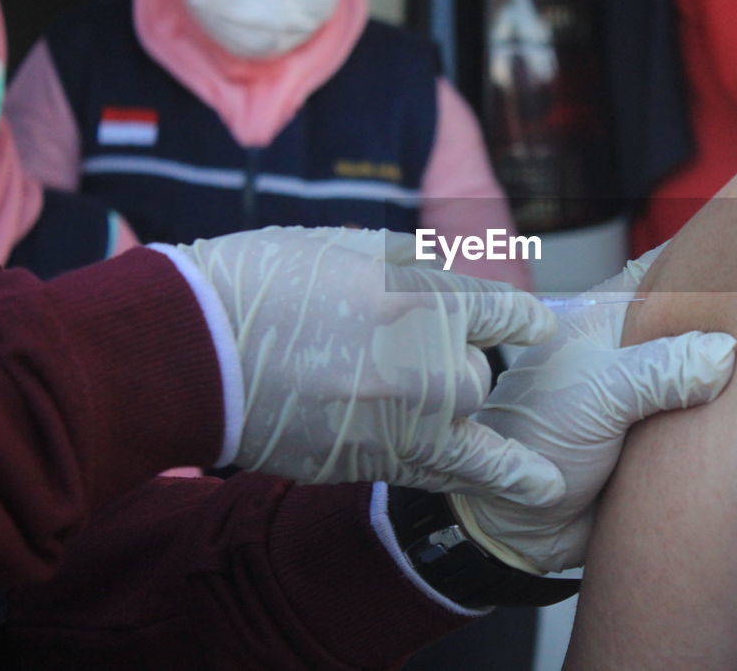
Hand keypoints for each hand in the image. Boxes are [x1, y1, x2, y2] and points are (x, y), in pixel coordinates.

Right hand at [173, 227, 563, 505]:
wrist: (191, 352)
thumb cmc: (261, 282)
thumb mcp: (348, 246)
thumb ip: (414, 268)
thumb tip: (453, 280)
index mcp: (420, 295)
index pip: (502, 313)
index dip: (522, 321)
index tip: (535, 329)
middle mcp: (421, 359)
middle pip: (476, 374)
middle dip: (453, 365)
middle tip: (403, 359)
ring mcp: (397, 415)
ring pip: (466, 421)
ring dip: (464, 419)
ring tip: (530, 464)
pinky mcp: (371, 459)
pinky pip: (448, 470)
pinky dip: (498, 480)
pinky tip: (545, 492)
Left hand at [449, 247, 736, 572]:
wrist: (518, 526)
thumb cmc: (536, 442)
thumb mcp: (597, 395)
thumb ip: (658, 370)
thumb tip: (723, 352)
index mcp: (605, 320)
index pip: (662, 271)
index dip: (706, 260)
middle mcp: (630, 352)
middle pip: (694, 324)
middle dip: (734, 323)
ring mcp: (647, 395)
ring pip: (706, 375)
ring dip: (736, 380)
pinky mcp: (660, 439)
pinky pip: (705, 424)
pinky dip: (729, 422)